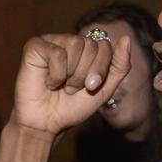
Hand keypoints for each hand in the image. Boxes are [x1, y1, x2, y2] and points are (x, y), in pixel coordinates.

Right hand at [13, 33, 130, 136]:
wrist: (46, 124)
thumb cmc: (72, 107)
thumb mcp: (103, 90)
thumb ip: (119, 67)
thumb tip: (126, 38)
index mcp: (85, 50)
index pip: (105, 45)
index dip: (101, 69)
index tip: (90, 87)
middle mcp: (69, 41)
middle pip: (91, 45)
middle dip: (85, 74)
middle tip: (71, 88)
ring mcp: (51, 41)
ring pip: (75, 45)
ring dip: (71, 75)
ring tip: (60, 85)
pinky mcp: (35, 46)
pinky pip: (57, 53)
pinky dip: (56, 75)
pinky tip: (48, 82)